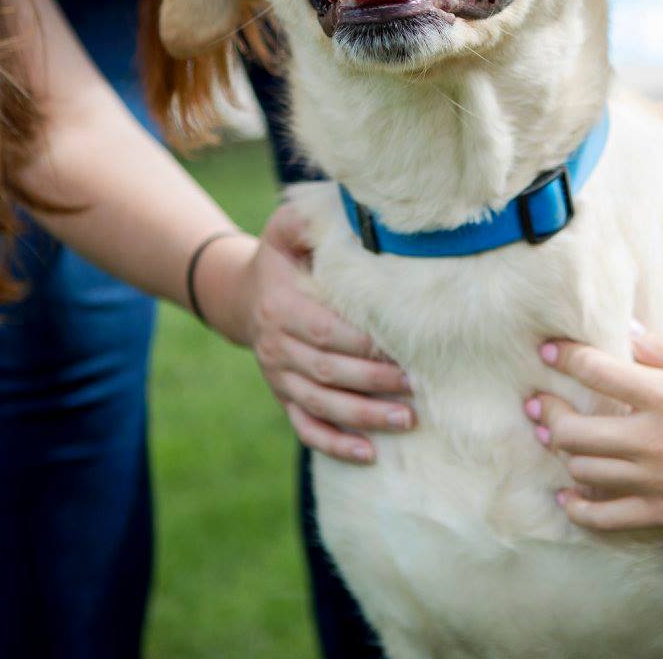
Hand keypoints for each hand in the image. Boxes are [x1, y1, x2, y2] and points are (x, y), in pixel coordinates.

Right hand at [196, 203, 414, 464]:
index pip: (323, 331)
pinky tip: (369, 455)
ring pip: (321, 404)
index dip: (360, 344)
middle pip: (327, 372)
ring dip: (364, 417)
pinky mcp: (283, 397)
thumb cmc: (283, 256)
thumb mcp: (287, 227)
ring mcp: (278, 376)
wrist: (245, 294)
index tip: (400, 348)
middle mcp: (277, 346)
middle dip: (373, 383)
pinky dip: (335, 444)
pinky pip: (306, 427)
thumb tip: (350, 207)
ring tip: (406, 421)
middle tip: (417, 387)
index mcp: (281, 306)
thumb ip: (309, 220)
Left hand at [526, 328, 662, 532]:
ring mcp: (654, 482)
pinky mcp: (661, 514)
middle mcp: (652, 441)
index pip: (598, 371)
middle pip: (574, 430)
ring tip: (555, 437)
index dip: (565, 357)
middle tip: (537, 402)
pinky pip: (603, 517)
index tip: (549, 351)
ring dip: (562, 452)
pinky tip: (567, 494)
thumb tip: (625, 329)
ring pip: (582, 470)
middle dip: (547, 412)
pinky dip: (577, 507)